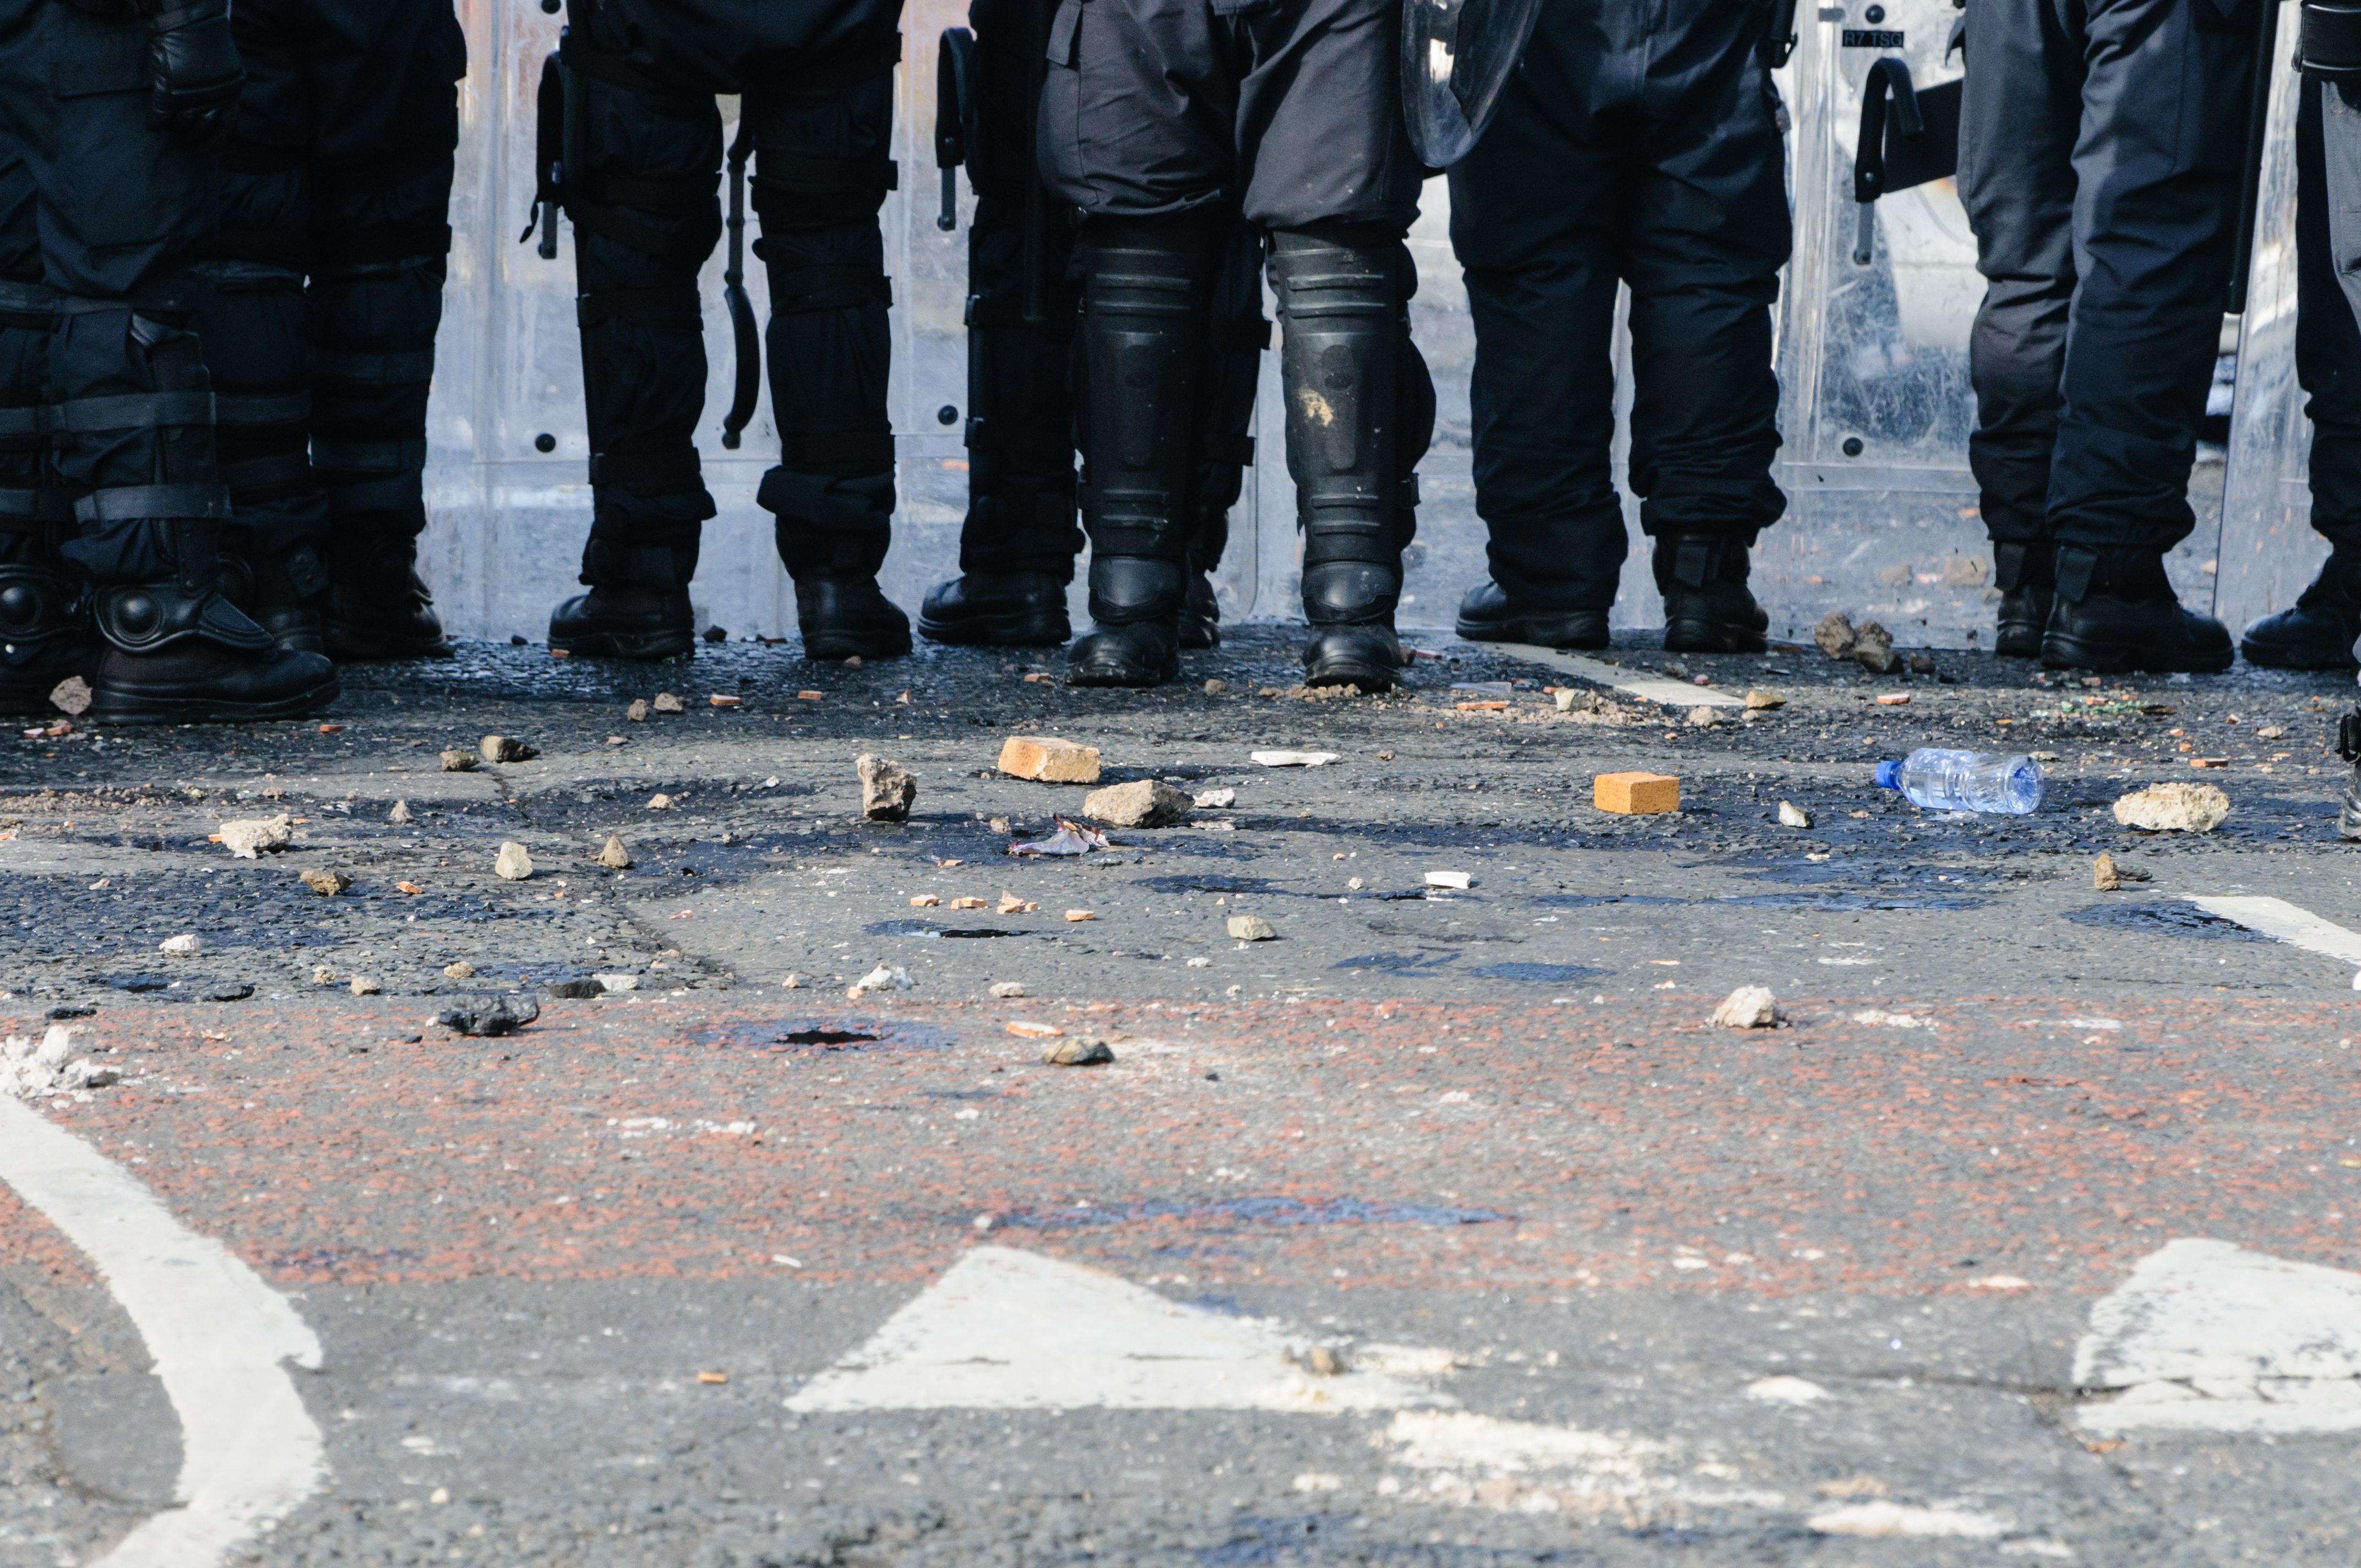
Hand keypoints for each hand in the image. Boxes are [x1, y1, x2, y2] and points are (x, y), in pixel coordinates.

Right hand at [139, 0, 243, 144]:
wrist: (191, 22)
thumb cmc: (205, 42)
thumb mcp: (224, 70)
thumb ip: (220, 90)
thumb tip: (213, 108)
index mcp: (230, 97)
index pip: (225, 130)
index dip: (214, 142)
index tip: (204, 149)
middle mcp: (212, 102)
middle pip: (200, 132)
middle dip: (191, 136)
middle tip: (183, 136)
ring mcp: (189, 98)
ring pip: (180, 128)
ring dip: (174, 127)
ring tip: (170, 122)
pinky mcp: (167, 94)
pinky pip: (159, 118)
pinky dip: (155, 122)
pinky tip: (153, 125)